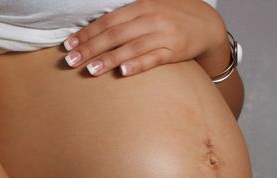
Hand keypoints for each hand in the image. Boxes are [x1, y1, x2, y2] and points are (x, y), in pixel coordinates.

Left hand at [62, 0, 226, 76]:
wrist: (207, 24)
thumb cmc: (171, 18)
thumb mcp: (149, 8)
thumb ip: (125, 17)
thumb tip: (94, 29)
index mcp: (141, 6)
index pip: (108, 21)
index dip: (87, 33)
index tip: (69, 46)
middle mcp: (151, 18)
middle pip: (115, 35)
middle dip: (90, 48)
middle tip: (71, 61)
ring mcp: (164, 35)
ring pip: (131, 48)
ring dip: (109, 59)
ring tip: (90, 69)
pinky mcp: (175, 51)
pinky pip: (153, 58)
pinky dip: (137, 65)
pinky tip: (122, 72)